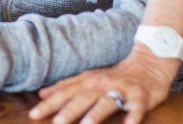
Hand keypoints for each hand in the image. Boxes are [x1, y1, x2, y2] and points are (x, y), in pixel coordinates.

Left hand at [28, 45, 176, 123]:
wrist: (149, 63)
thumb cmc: (114, 76)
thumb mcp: (88, 78)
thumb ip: (66, 86)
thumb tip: (41, 94)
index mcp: (88, 81)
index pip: (66, 92)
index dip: (50, 103)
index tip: (34, 114)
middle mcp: (103, 84)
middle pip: (83, 98)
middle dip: (69, 110)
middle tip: (56, 123)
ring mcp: (123, 90)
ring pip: (107, 102)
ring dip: (96, 113)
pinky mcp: (141, 97)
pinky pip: (136, 109)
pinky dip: (133, 117)